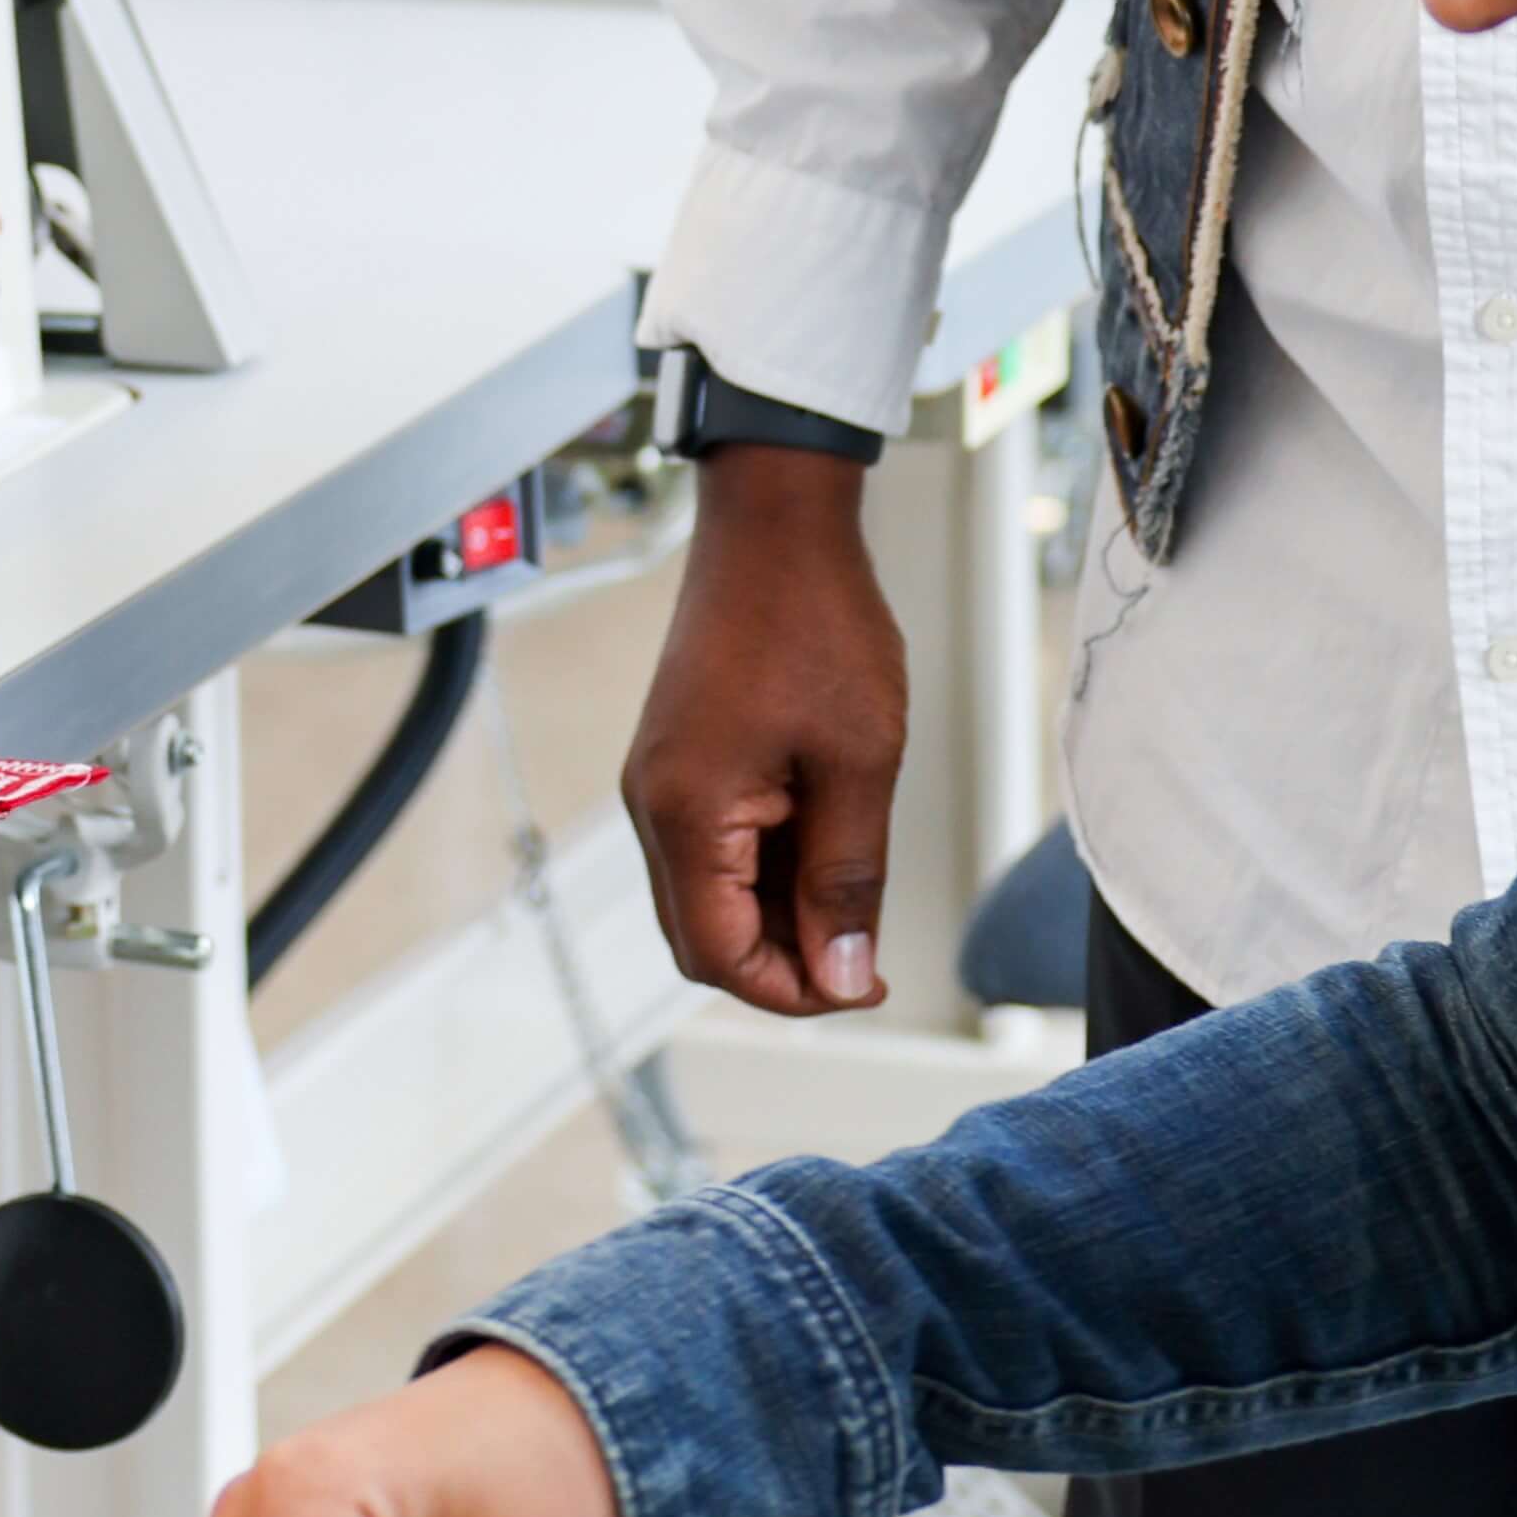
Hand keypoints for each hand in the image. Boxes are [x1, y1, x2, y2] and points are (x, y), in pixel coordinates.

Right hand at [621, 446, 907, 1013]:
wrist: (776, 524)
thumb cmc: (816, 622)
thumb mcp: (858, 762)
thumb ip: (847, 878)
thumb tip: (842, 975)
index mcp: (686, 814)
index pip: (718, 955)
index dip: (793, 992)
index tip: (862, 984)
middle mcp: (654, 807)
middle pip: (703, 936)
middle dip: (783, 962)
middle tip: (863, 954)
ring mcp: (661, 781)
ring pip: (709, 895)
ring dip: (778, 914)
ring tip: (855, 892)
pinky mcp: (679, 760)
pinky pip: (713, 846)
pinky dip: (767, 869)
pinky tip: (826, 845)